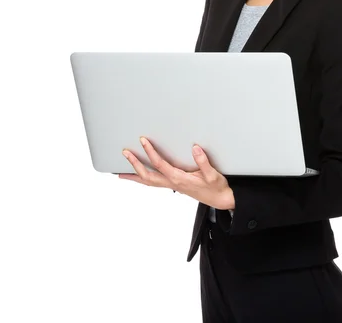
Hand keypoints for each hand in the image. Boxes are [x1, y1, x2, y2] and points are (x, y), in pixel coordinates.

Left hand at [119, 137, 234, 210]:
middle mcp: (173, 183)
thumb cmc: (216, 187)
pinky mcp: (174, 185)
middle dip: (135, 164)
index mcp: (180, 179)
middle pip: (148, 176)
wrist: (220, 200)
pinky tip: (139, 176)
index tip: (143, 141)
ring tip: (121, 173)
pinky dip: (143, 179)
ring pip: (148, 182)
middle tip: (125, 153)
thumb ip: (203, 161)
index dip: (150, 152)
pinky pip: (154, 183)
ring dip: (135, 175)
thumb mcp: (212, 174)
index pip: (160, 164)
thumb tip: (195, 148)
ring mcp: (172, 186)